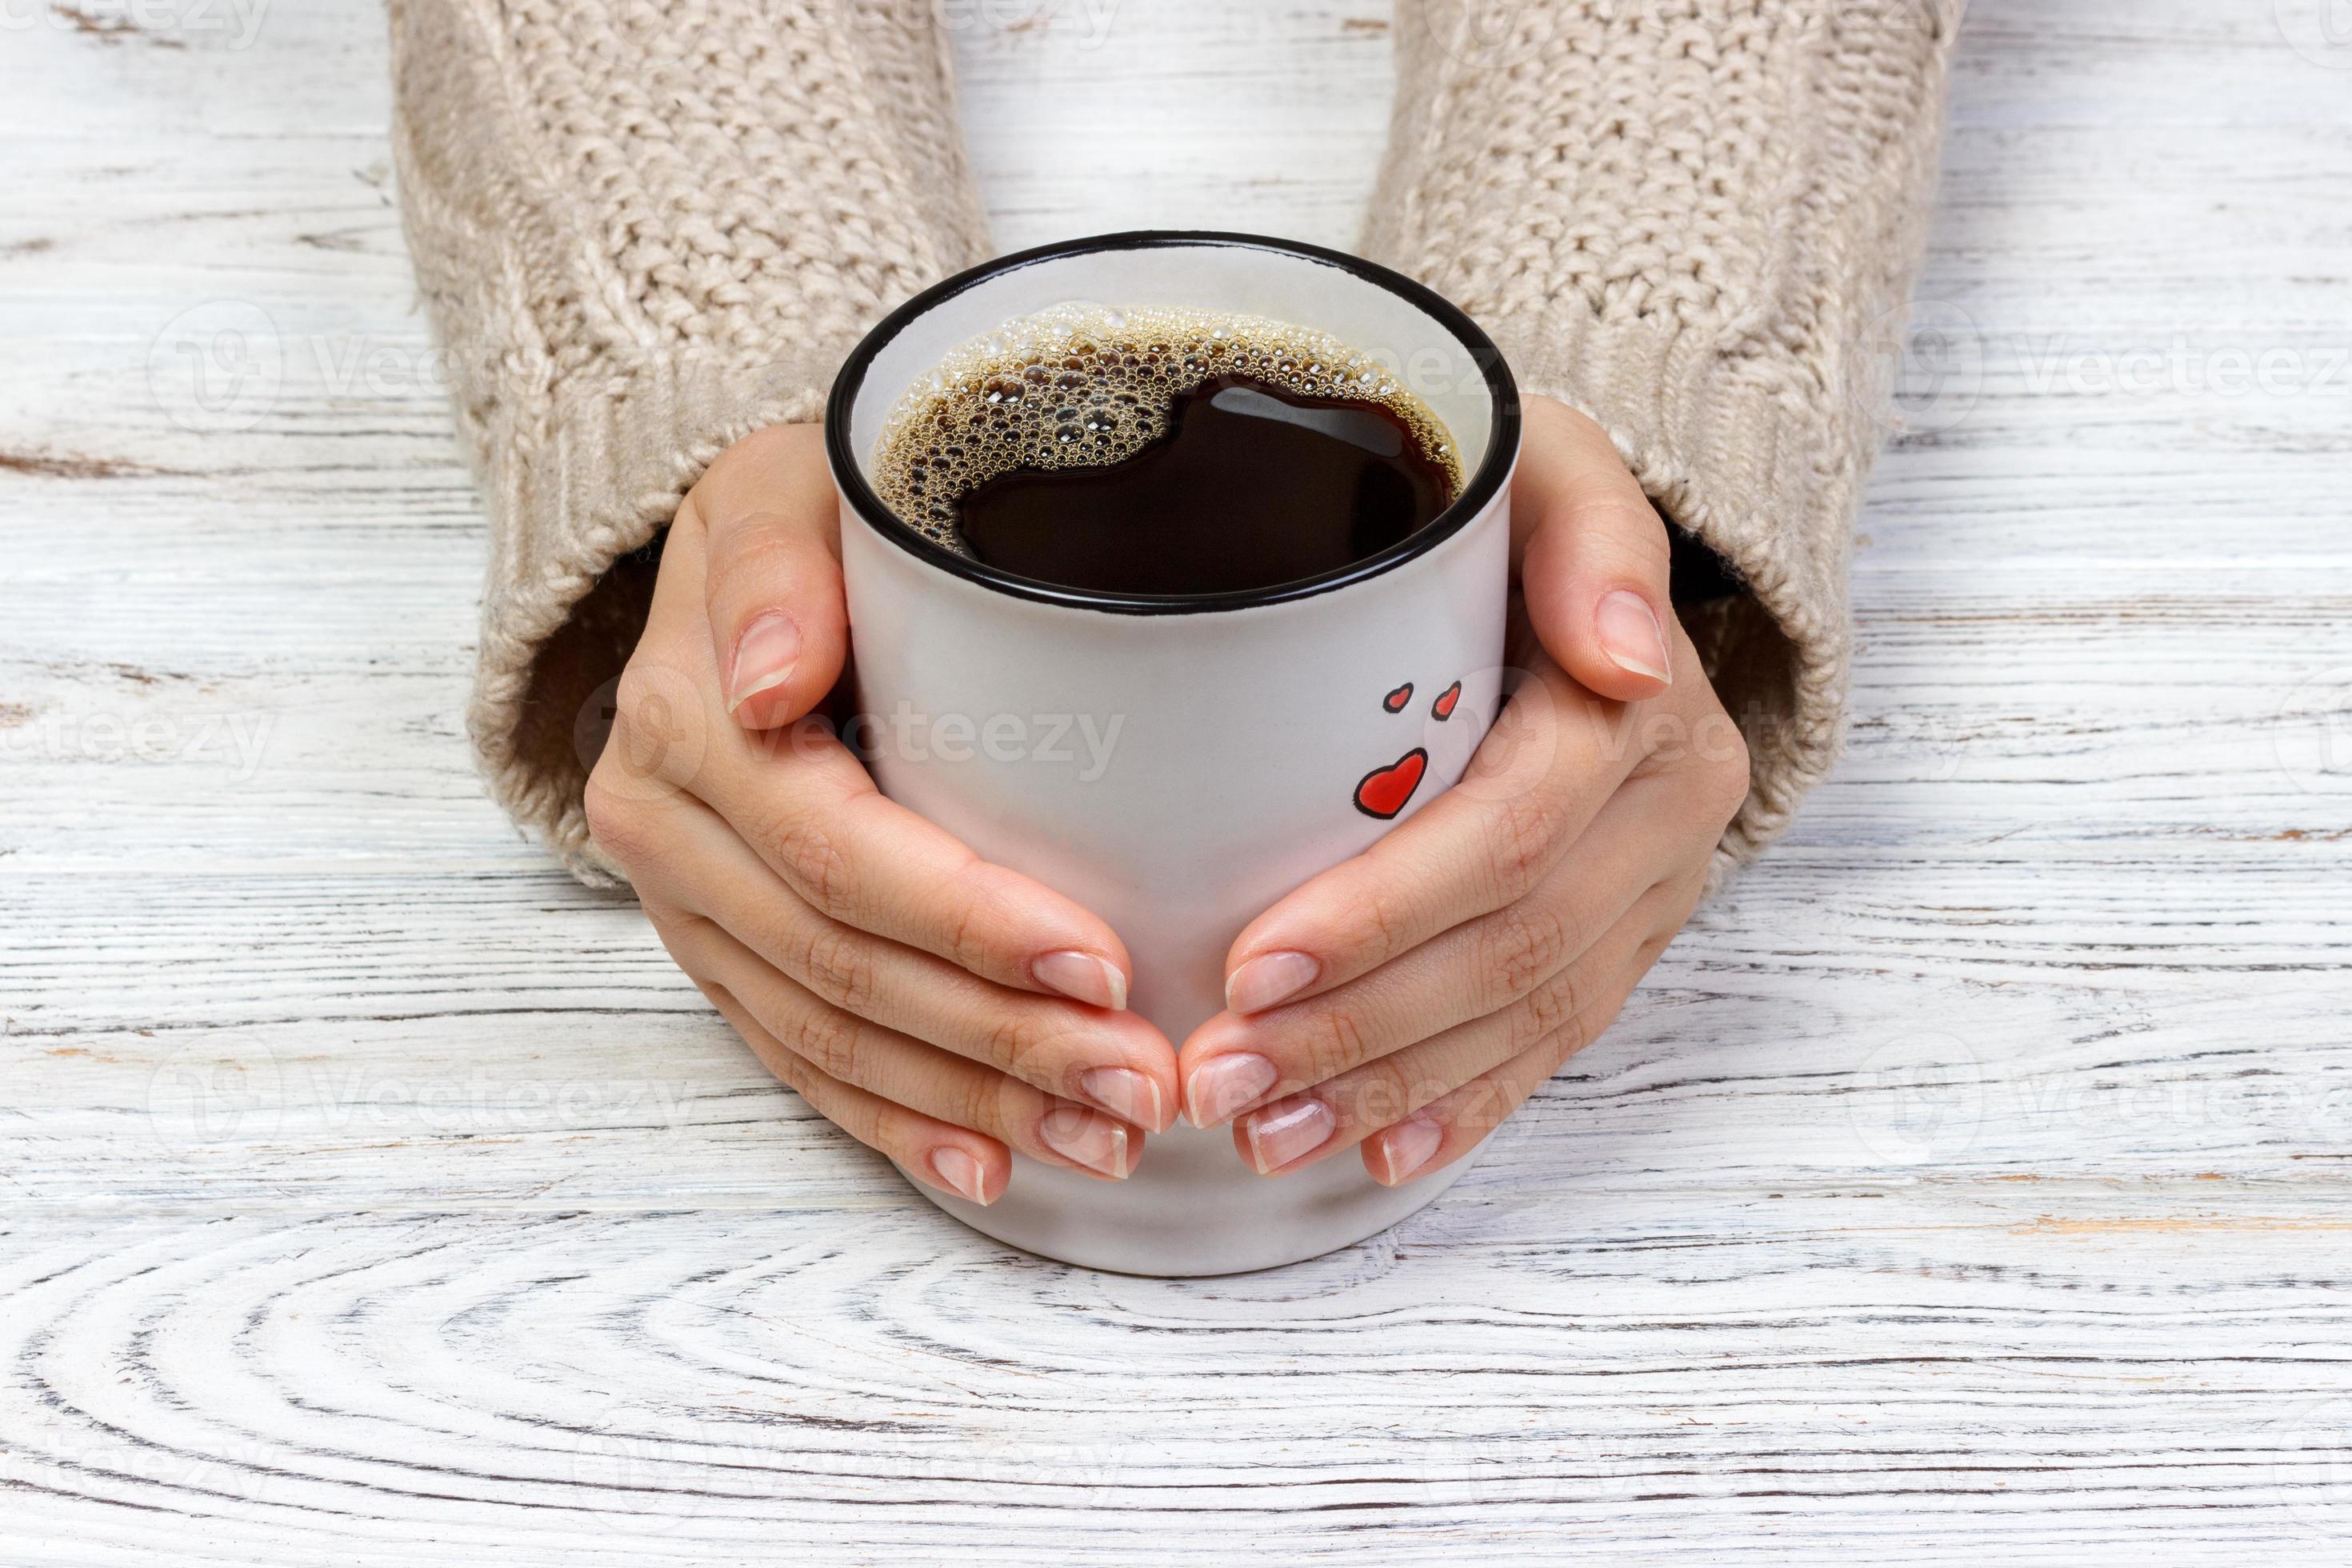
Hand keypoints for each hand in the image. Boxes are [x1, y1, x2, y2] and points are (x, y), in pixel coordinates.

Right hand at [583, 425, 1177, 1208]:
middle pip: (843, 970)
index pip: (839, 853)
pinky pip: (803, 1063)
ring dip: (975, 1101)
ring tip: (1109, 1139)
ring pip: (831, 1039)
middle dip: (1003, 1041)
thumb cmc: (807, 511)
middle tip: (1143, 1084)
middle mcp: (671, 831)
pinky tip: (993, 1163)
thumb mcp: (789, 488)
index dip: (969, 922)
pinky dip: (901, 1121)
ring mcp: (691, 908)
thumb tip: (767, 681)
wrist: (746, 554)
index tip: (1102, 962)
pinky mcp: (723, 954)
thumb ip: (779, 567)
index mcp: (690, 725)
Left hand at [1177, 397, 1750, 1184]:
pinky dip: (1459, 1105)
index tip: (1250, 966)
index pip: (1507, 837)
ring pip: (1524, 1019)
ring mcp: (1651, 889)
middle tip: (1216, 1077)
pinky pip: (1550, 1044)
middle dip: (1356, 1030)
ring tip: (1259, 1133)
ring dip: (1387, 1089)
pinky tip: (1374, 1154)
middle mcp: (1666, 815)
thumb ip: (1588, 530)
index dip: (1381, 915)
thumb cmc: (1517, 502)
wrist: (1574, 553)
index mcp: (1641, 712)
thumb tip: (1623, 656)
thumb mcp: (1548, 463)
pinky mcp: (1622, 936)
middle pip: (1510, 952)